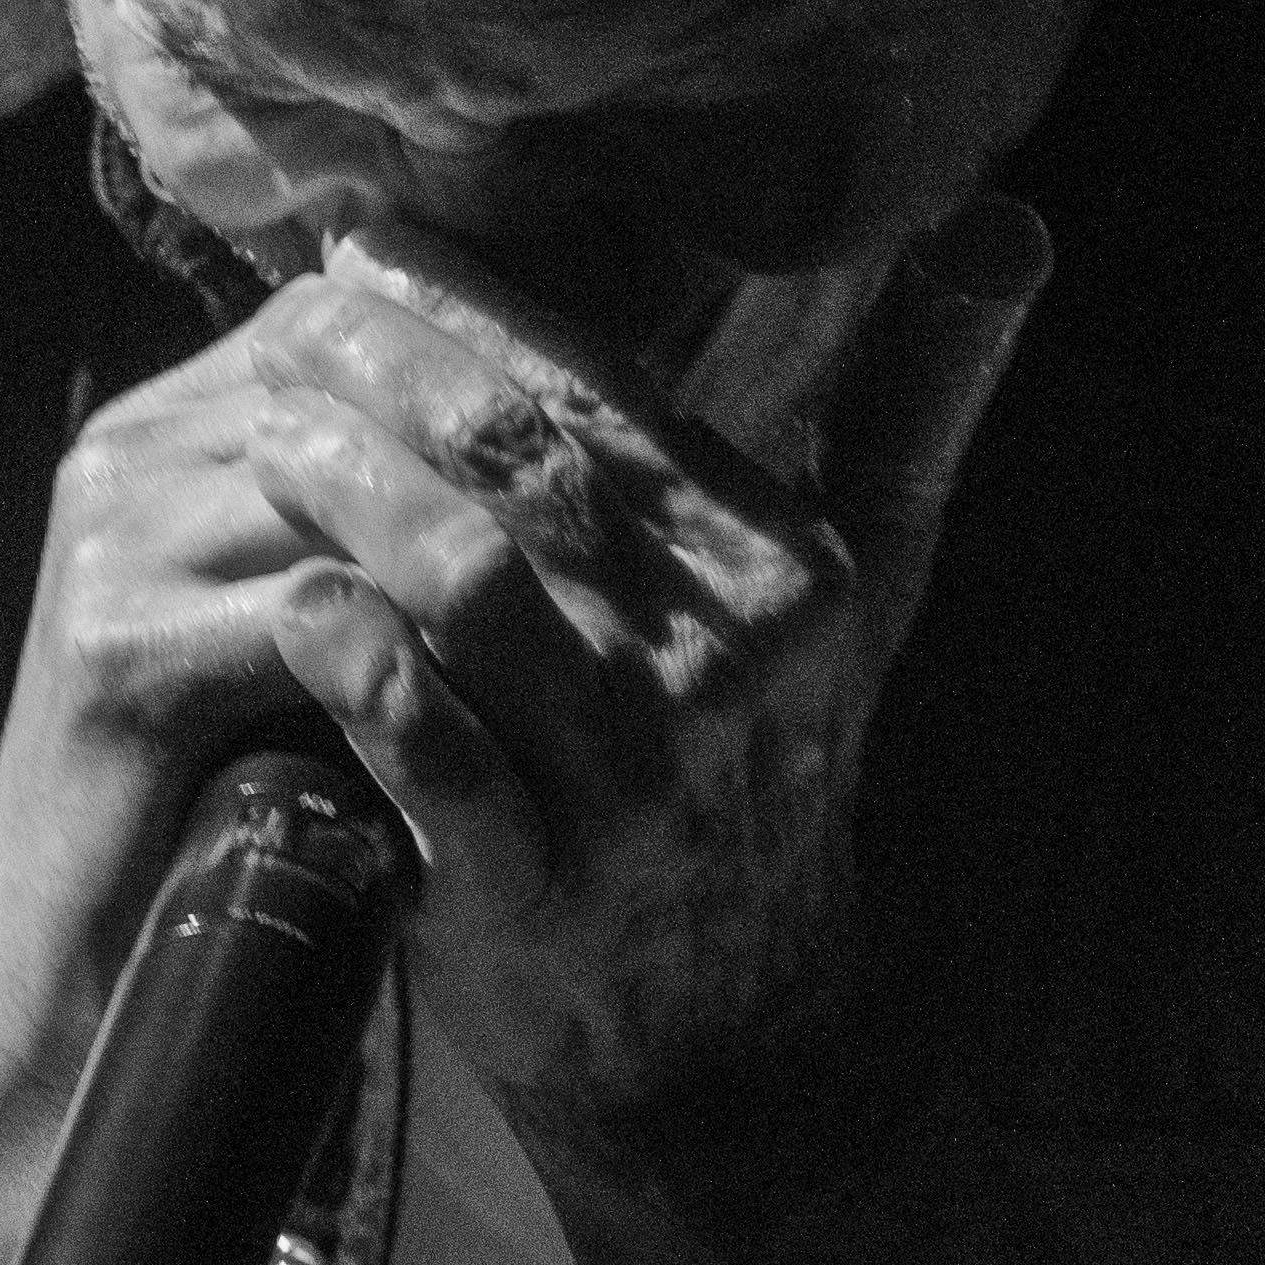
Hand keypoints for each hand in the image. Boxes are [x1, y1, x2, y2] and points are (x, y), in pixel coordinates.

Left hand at [231, 202, 1045, 1117]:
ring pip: (466, 580)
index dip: (471, 300)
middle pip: (519, 462)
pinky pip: (428, 751)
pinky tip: (288, 599)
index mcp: (787, 570)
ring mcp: (624, 785)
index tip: (366, 243)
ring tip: (260, 428)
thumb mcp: (867, 595)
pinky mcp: (528, 892)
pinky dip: (352, 663)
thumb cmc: (768, 775)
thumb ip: (917, 401)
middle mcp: (718, 665)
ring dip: (346, 484)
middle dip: (380, 367)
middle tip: (282, 319)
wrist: (735, 1045)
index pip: (601, 389)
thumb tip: (1004, 219)